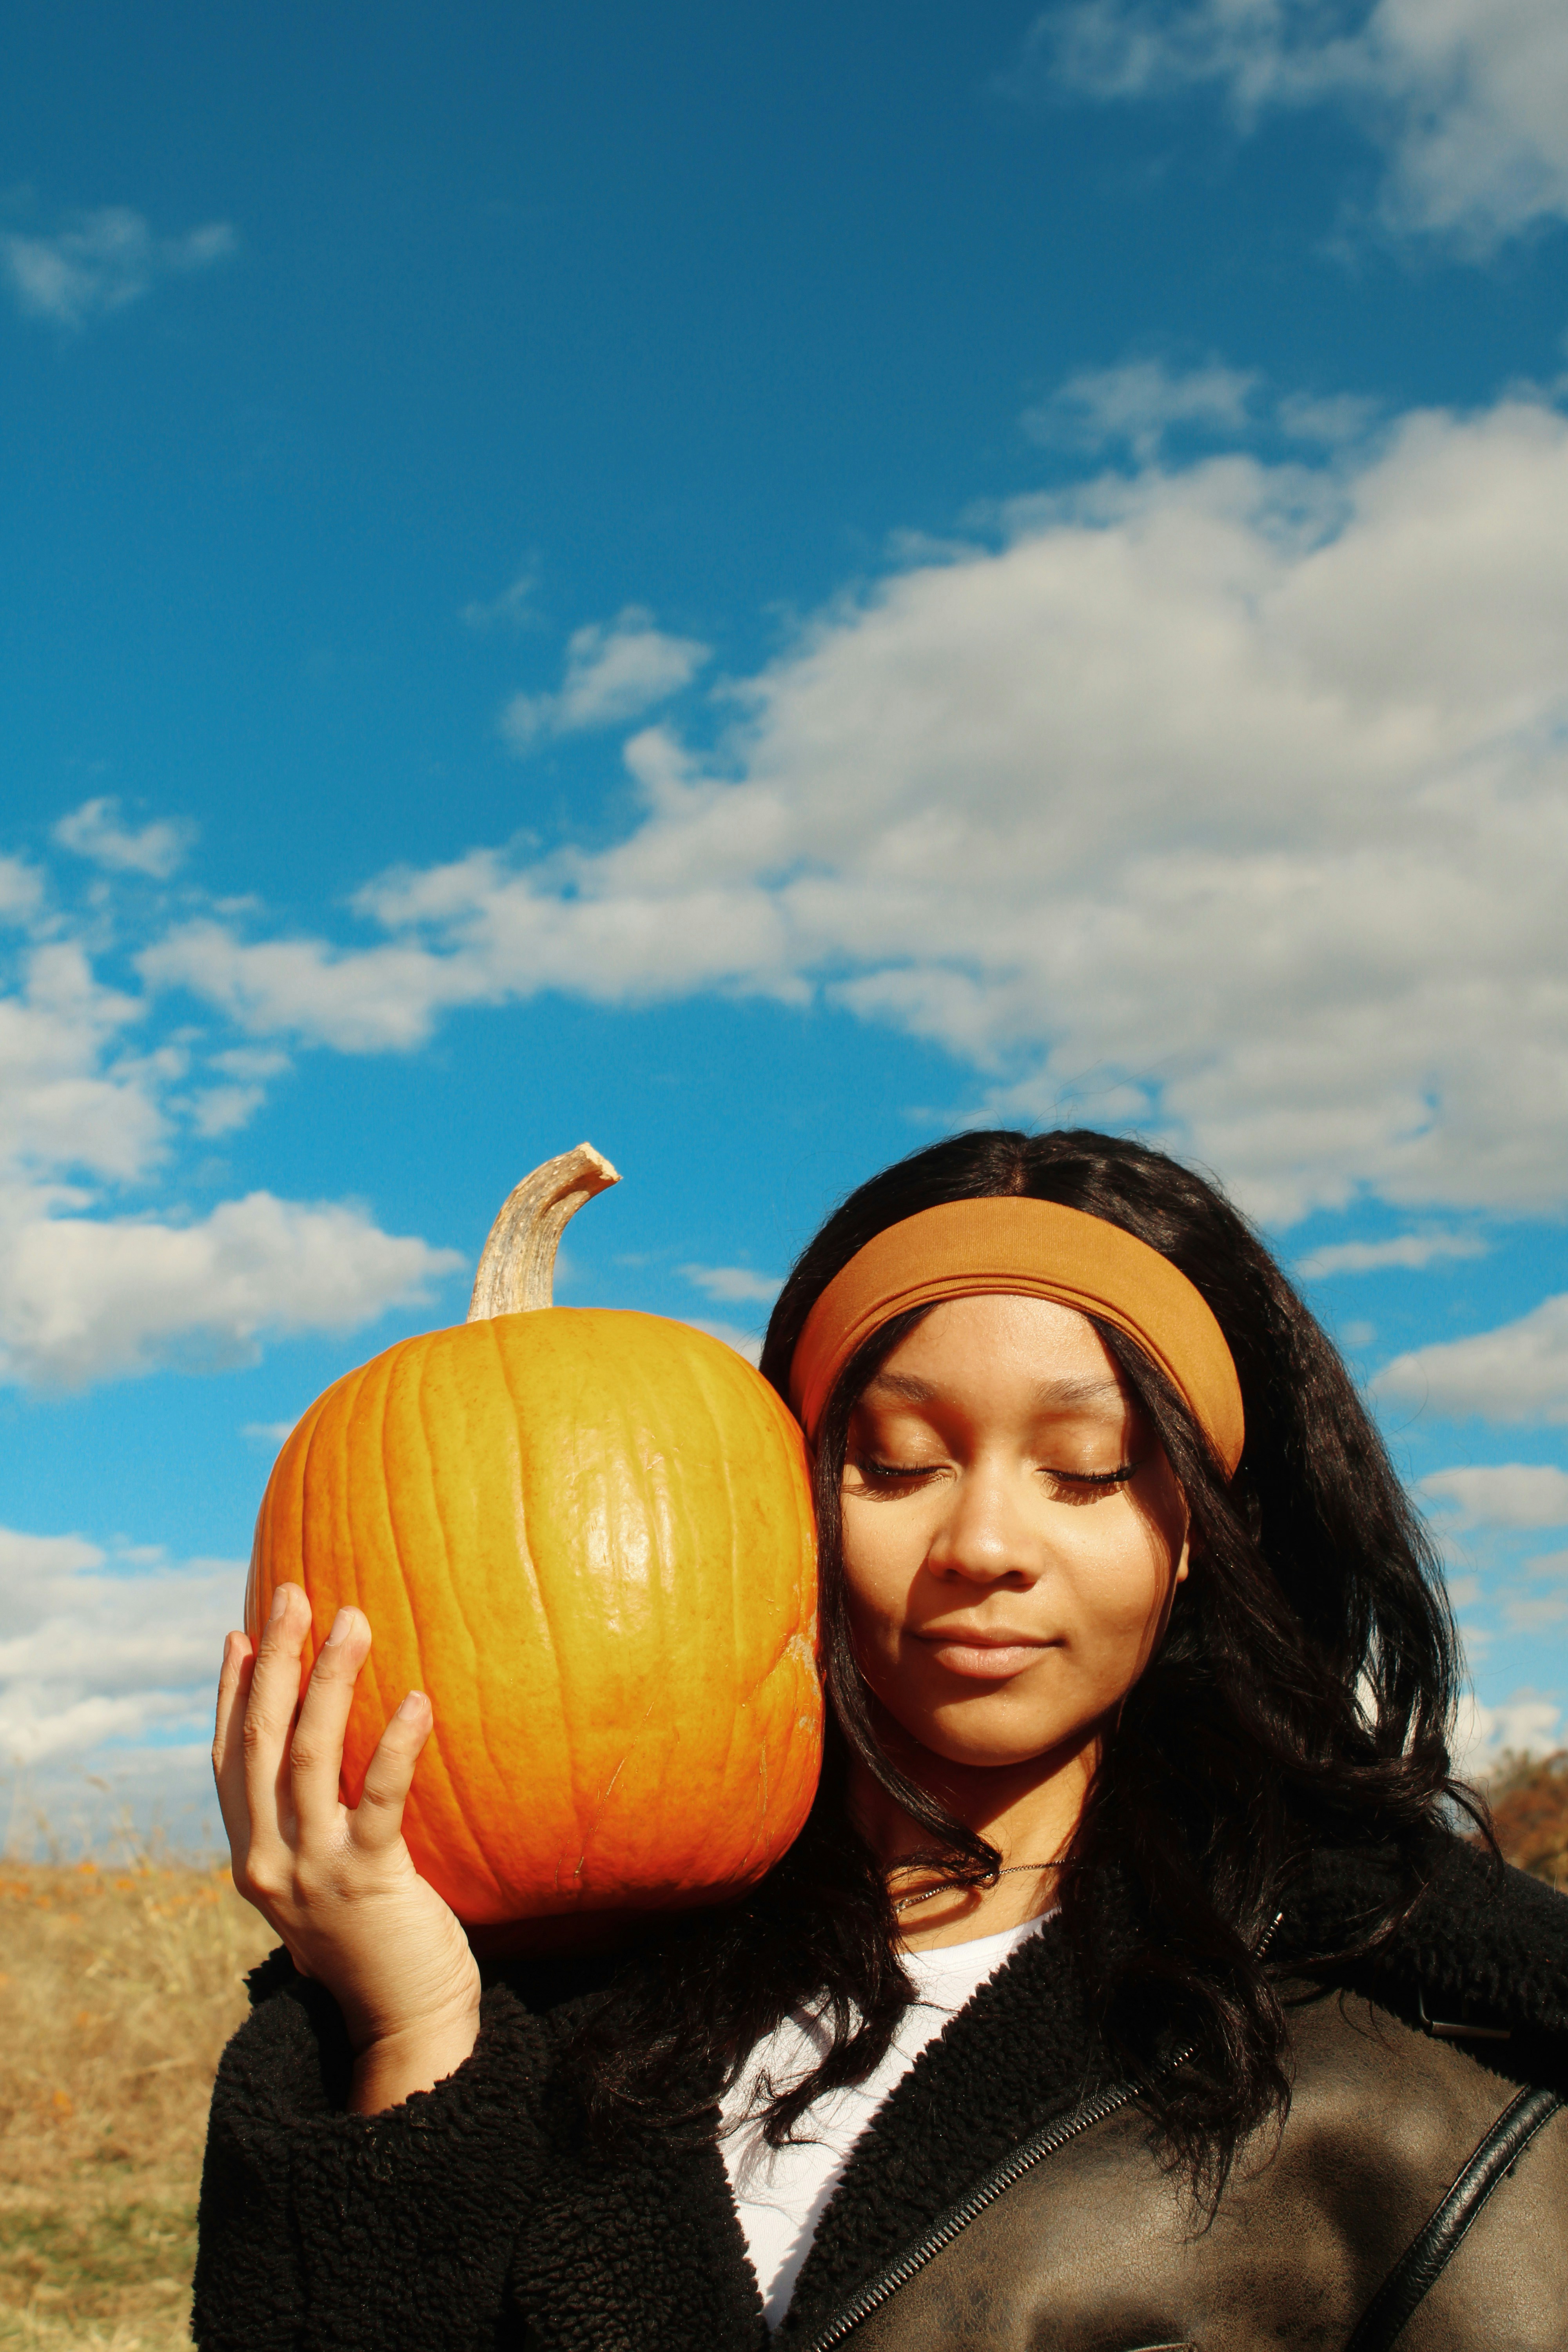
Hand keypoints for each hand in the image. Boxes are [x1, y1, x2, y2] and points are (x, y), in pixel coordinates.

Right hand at [213, 1582, 482, 2111]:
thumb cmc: (380, 1943)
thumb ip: (316, 1825)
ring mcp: (315, 1873)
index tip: (240, 1632)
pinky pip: (379, 1800)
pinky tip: (416, 1700)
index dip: (231, 1695)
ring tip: (354, 1621)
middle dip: (274, 1663)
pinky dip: (394, 1745)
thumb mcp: (330, 1880)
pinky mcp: (369, 1883)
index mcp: (255, 1858)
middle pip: (262, 1742)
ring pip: (309, 1757)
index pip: (230, 1761)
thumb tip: (324, 1751)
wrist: (406, 2026)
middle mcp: (271, 1862)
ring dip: (329, 1681)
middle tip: (293, 1595)